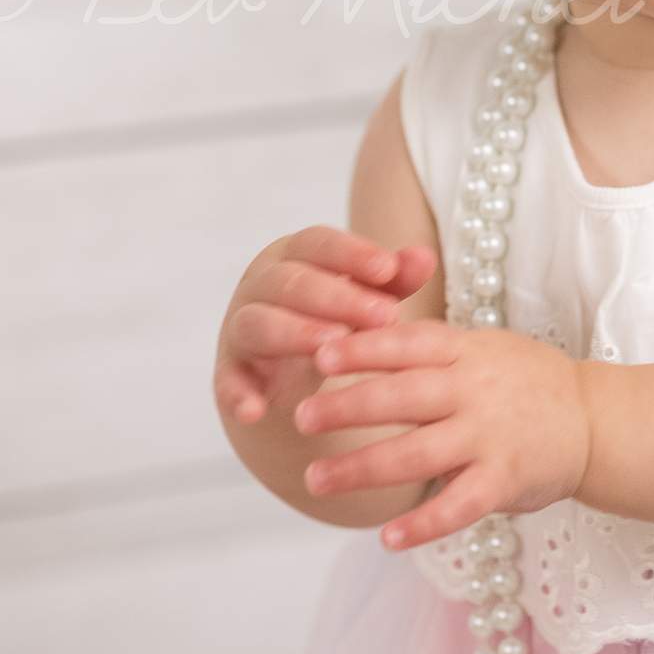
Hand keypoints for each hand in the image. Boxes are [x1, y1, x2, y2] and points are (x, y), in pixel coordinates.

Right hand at [214, 225, 436, 423]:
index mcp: (294, 255)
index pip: (318, 243)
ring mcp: (240, 327)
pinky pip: (226, 381)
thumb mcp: (366, 295)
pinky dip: (237, 394)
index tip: (387, 269)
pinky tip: (255, 410)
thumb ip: (394, 278)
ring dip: (295, 333)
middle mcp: (260, 284)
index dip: (352, 253)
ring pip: (259, 323)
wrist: (284, 366)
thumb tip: (426, 257)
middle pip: (291, 282)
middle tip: (383, 315)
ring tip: (333, 345)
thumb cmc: (334, 314)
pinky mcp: (229, 371)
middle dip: (338, 297)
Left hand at [293, 320, 590, 551]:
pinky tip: (388, 537)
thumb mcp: (483, 348)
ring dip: (363, 467)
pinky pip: (459, 506)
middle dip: (348, 405)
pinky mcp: (504, 480)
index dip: (364, 347)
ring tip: (317, 479)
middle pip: (403, 395)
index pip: (408, 344)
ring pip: (418, 452)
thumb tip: (357, 340)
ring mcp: (490, 436)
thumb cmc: (526, 381)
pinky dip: (423, 524)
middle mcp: (474, 390)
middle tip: (301, 416)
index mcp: (466, 352)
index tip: (320, 354)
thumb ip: (430, 348)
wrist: (595, 419)